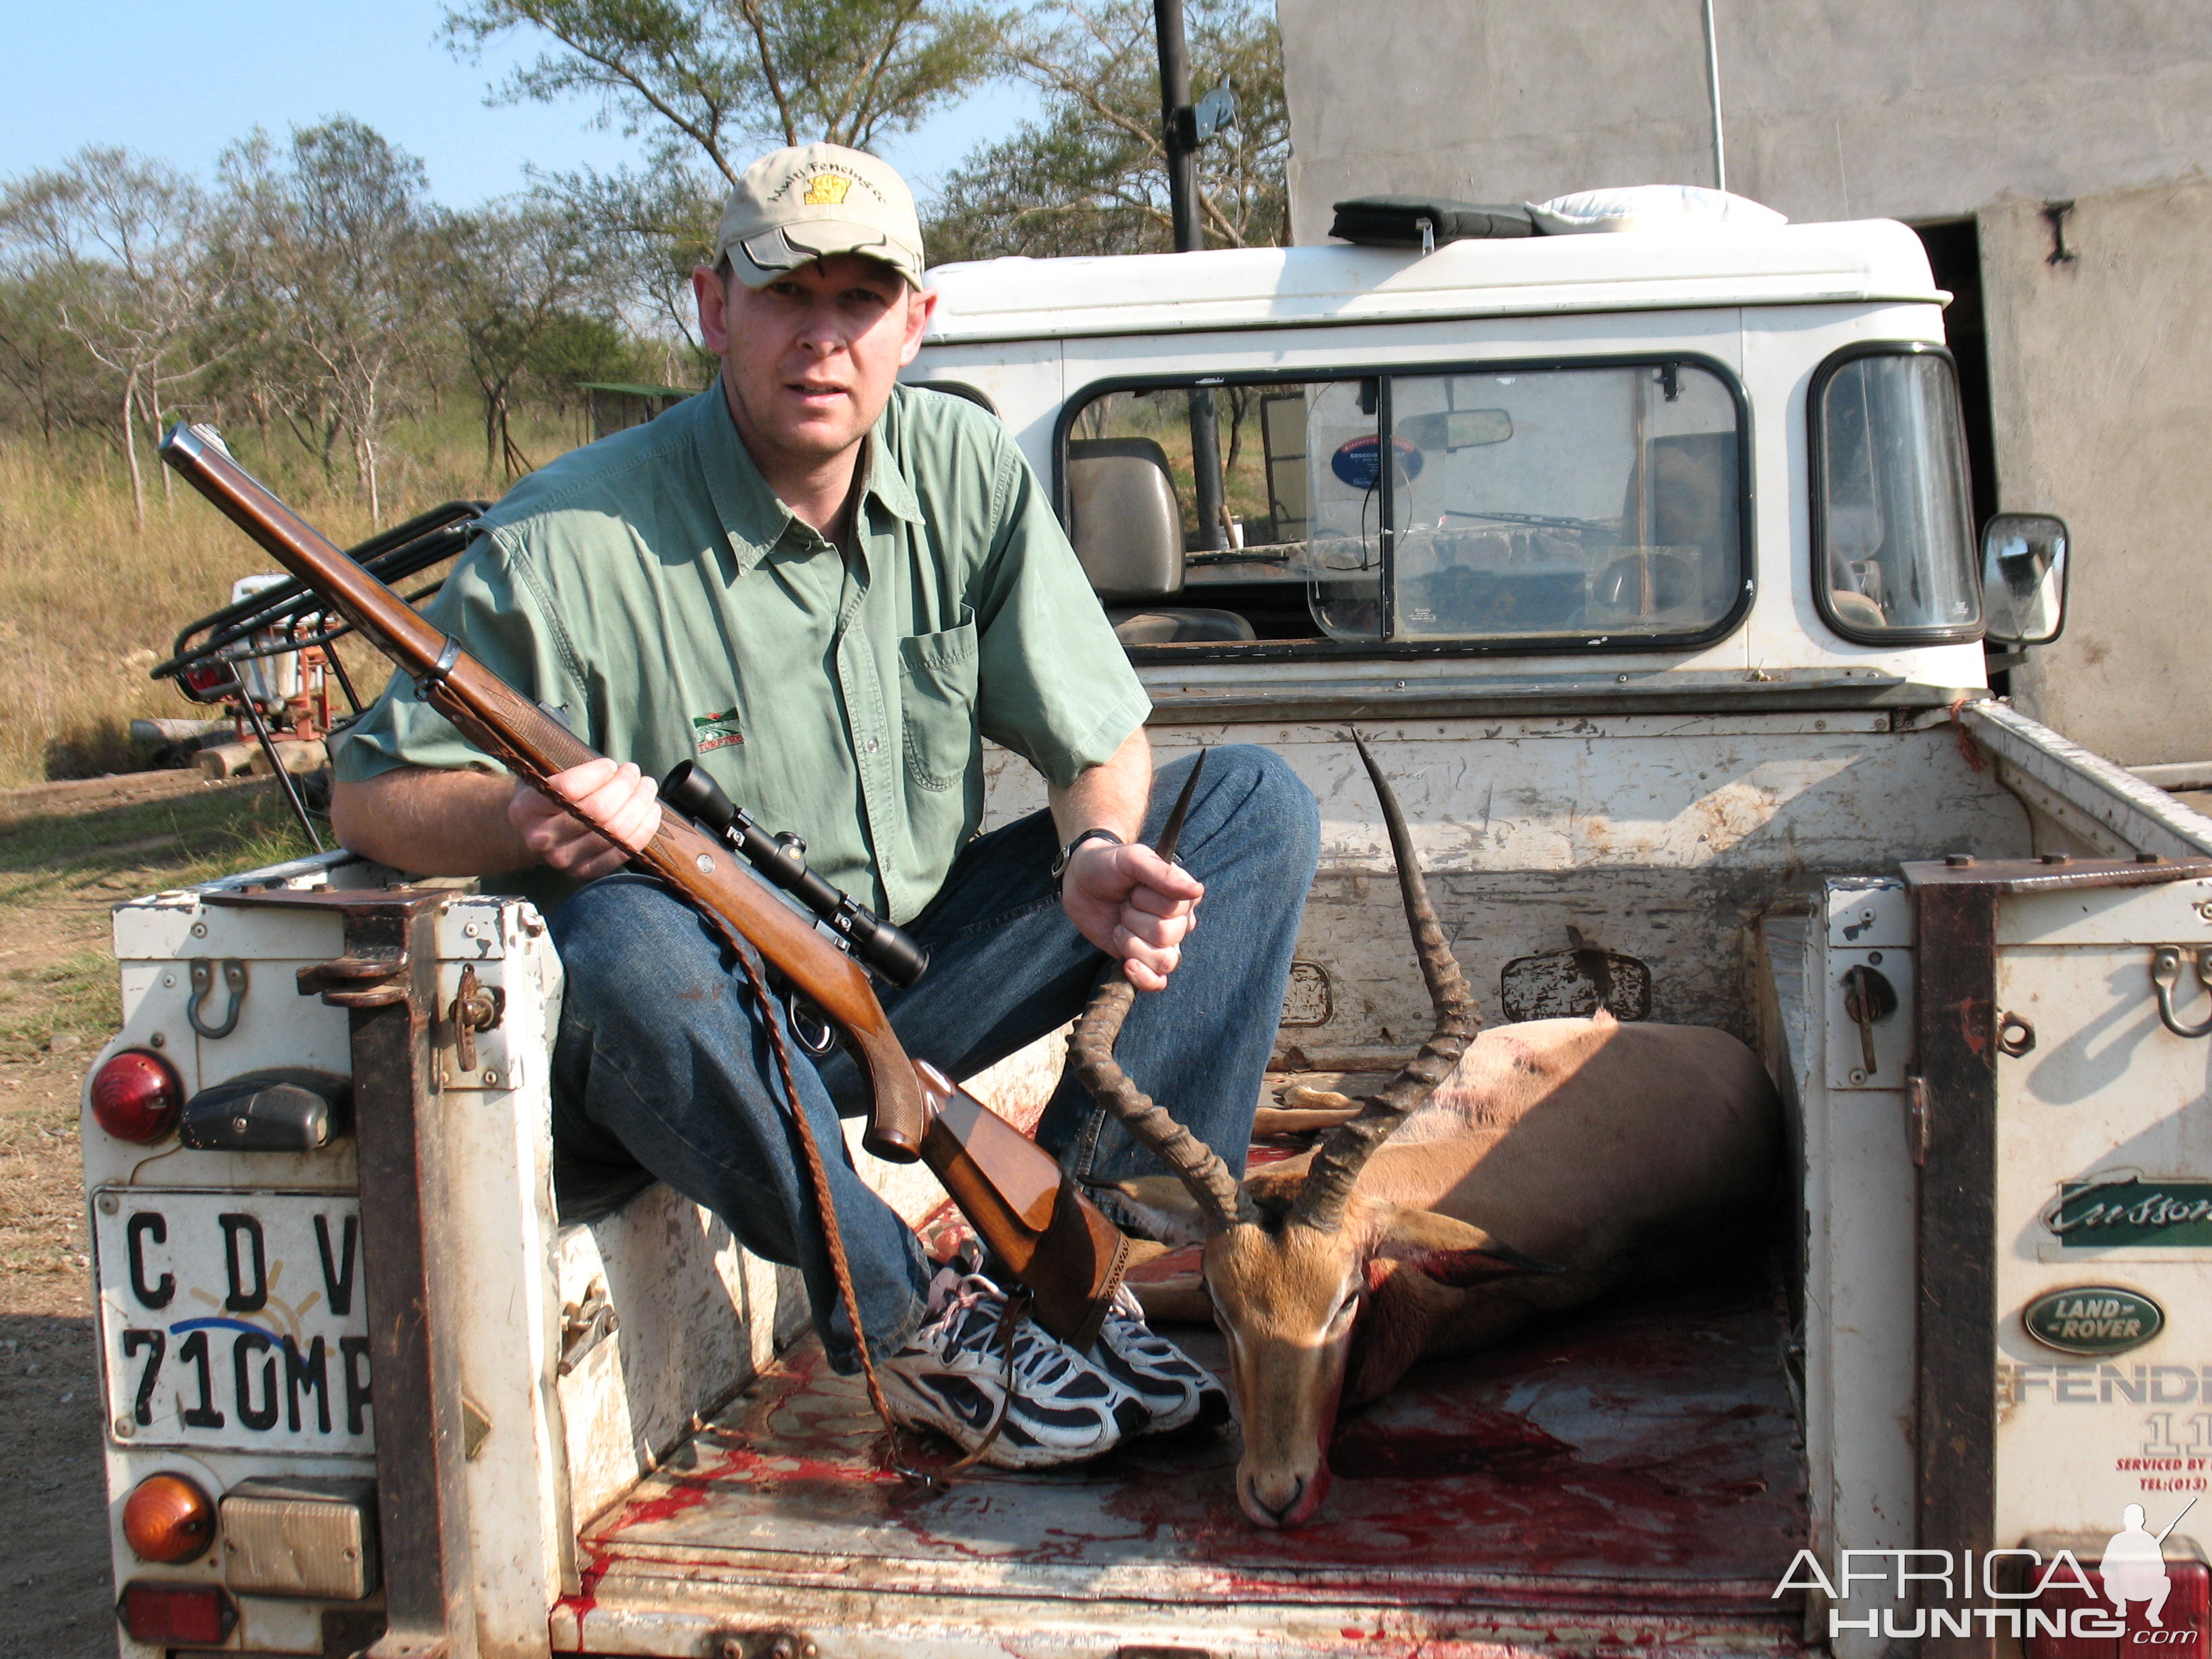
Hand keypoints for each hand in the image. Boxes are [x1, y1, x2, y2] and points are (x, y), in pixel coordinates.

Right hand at [508, 758, 662, 880]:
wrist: (534, 833)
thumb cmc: (547, 797)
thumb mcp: (544, 776)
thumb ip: (569, 770)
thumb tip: (615, 770)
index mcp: (525, 808)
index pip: (569, 788)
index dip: (597, 773)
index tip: (610, 764)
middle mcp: (541, 838)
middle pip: (598, 810)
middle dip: (625, 786)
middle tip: (634, 771)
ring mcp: (562, 859)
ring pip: (615, 831)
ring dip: (640, 805)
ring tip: (647, 787)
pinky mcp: (583, 872)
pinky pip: (623, 851)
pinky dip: (644, 829)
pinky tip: (651, 811)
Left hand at [1061, 840, 1203, 992]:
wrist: (1081, 881)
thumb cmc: (1110, 865)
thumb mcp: (1133, 859)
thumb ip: (1163, 874)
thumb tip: (1196, 890)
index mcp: (1182, 897)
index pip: (1176, 909)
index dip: (1147, 900)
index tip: (1133, 889)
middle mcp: (1178, 922)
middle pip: (1167, 935)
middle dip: (1134, 919)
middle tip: (1124, 905)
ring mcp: (1162, 945)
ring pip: (1164, 961)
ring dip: (1132, 944)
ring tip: (1120, 926)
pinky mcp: (1144, 961)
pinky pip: (1158, 982)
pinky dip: (1143, 977)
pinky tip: (1128, 964)